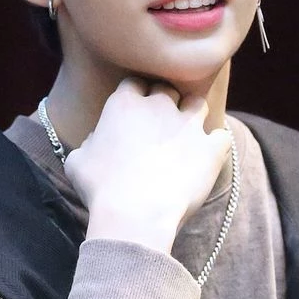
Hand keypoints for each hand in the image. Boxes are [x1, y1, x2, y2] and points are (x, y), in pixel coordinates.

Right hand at [63, 77, 230, 253]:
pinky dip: (216, 144)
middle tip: (160, 126)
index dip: (135, 96)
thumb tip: (96, 140)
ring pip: (198, 103)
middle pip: (166, 89)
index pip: (133, 83)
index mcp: (124, 104)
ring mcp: (188, 125)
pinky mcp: (210, 148)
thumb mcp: (77, 162)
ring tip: (187, 134)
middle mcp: (159, 106)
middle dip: (164, 103)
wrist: (133, 215)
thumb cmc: (100, 190)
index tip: (134, 113)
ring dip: (193, 114)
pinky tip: (208, 155)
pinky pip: (222, 136)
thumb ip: (88, 142)